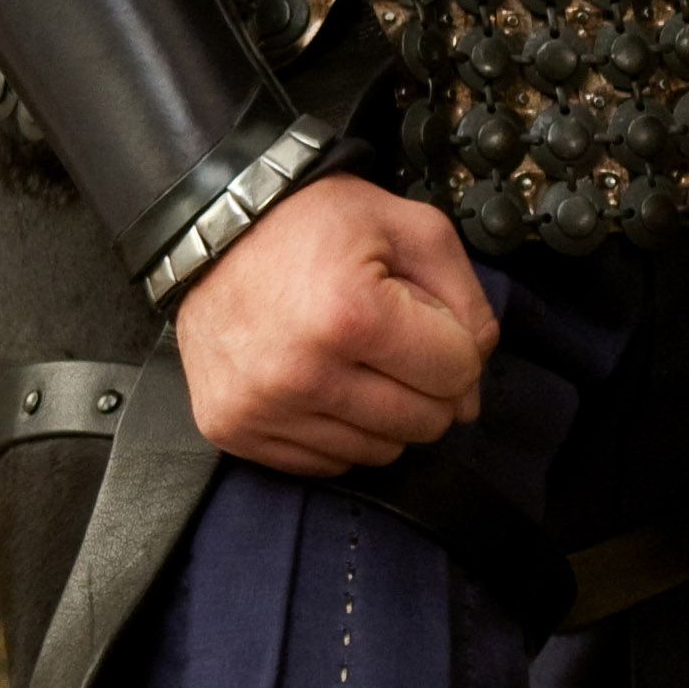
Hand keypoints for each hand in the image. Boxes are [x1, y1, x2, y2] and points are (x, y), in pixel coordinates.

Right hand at [177, 174, 496, 473]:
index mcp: (351, 316)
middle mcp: (301, 374)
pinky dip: (340, 431)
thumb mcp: (413, 227)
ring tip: (358, 360)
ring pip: (377, 452)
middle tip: (398, 344)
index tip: (430, 321)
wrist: (214, 229)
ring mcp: (261, 408)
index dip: (459, 346)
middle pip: (423, 422)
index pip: (457, 373)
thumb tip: (474, 386)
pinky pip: (324, 464)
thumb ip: (466, 299)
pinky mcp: (232, 430)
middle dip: (429, 385)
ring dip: (385, 413)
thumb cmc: (315, 223)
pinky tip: (326, 383)